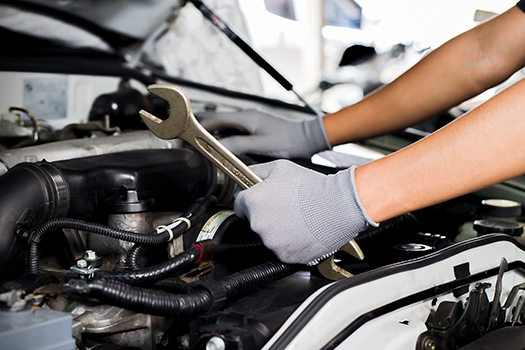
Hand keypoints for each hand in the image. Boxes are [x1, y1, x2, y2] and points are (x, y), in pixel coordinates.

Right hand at [201, 109, 329, 158]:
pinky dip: (229, 140)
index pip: (216, 118)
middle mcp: (247, 117)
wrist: (305, 139)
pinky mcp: (255, 129)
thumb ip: (237, 145)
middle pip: (220, 123)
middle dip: (208, 133)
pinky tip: (229, 150)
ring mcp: (251, 122)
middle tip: (198, 145)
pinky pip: (237, 133)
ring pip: (228, 129)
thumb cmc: (287, 140)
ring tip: (211, 149)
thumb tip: (218, 148)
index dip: (202, 126)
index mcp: (246, 117)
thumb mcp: (259, 144)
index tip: (192, 134)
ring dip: (219, 137)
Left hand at [234, 160, 377, 264]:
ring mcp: (271, 242)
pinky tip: (301, 230)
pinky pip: (281, 249)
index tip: (263, 201)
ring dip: (277, 229)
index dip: (251, 201)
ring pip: (267, 236)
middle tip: (286, 207)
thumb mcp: (281, 168)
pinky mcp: (285, 256)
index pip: (239, 205)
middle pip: (253, 221)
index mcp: (254, 201)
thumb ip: (257, 172)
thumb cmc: (312, 187)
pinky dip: (289, 243)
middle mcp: (258, 224)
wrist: (338, 206)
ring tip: (296, 218)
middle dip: (265, 214)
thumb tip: (247, 176)